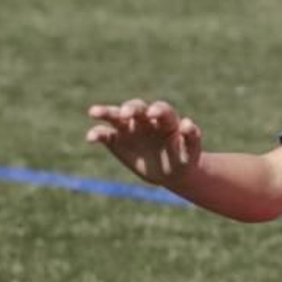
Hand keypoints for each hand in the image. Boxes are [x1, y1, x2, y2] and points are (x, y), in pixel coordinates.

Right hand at [85, 98, 202, 188]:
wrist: (171, 173)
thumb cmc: (183, 160)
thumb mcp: (191, 154)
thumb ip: (192, 139)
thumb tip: (188, 123)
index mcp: (166, 121)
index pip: (162, 110)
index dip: (157, 110)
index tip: (152, 114)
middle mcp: (146, 120)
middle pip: (137, 108)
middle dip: (131, 108)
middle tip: (126, 114)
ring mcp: (129, 128)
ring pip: (116, 115)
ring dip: (106, 112)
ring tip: (94, 112)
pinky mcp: (116, 140)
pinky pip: (104, 134)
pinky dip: (97, 134)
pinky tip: (90, 138)